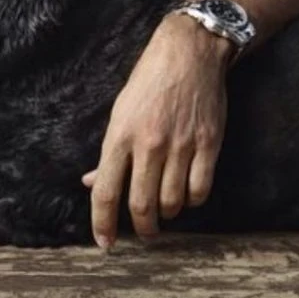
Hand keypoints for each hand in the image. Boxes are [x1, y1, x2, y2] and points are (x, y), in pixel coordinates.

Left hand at [82, 13, 232, 248]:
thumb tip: (91, 182)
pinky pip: (200, 190)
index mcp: (120, 136)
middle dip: (142, 228)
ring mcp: (180, 145)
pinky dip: (193, 201)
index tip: (105, 244)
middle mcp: (149, 144)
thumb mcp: (120, 111)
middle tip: (144, 232)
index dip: (102, 224)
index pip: (105, 191)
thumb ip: (108, 152)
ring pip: (172, 202)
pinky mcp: (208, 144)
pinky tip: (187, 194)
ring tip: (166, 208)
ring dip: (168, 213)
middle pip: (141, 205)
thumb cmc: (149, 81)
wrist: (188, 53)